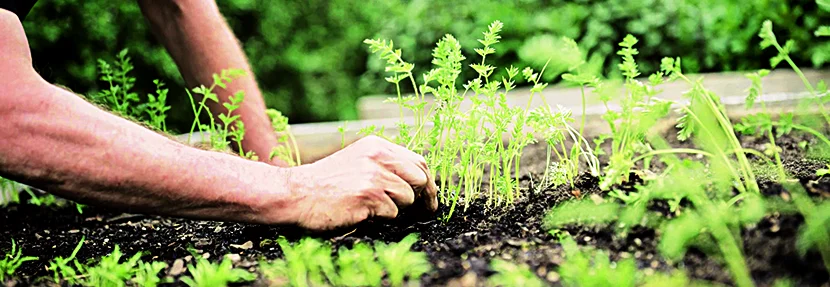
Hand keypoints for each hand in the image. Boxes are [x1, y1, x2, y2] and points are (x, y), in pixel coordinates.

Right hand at [286, 136, 437, 230]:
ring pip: (408, 197)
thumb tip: (420, 183)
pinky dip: (381, 218)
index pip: (418, 161)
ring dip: (396, 209)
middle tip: (420, 212)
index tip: (429, 199)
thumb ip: (385, 166)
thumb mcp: (357, 161)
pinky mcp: (368, 195)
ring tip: (374, 208)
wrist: (296, 193)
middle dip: (423, 198)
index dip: (429, 182)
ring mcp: (374, 175)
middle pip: (421, 178)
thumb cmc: (326, 183)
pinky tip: (362, 213)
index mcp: (377, 146)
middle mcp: (378, 156)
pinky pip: (392, 213)